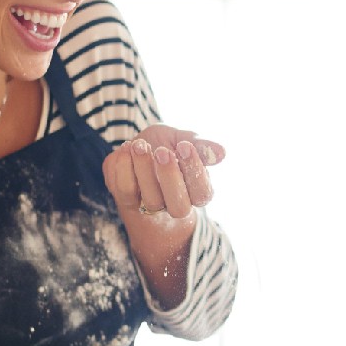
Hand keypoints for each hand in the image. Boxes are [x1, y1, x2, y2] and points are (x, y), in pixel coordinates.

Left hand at [102, 124, 224, 220]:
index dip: (194, 171)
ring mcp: (151, 205)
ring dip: (144, 170)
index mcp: (196, 191)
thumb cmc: (167, 144)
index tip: (185, 146)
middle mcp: (175, 204)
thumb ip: (200, 146)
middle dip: (170, 178)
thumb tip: (222, 153)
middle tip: (162, 152)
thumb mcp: (183, 139)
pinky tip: (126, 148)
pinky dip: (124, 168)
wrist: (136, 147)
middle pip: (179, 207)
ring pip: (151, 200)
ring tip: (140, 145)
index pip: (202, 192)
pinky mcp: (127, 199)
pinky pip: (125, 191)